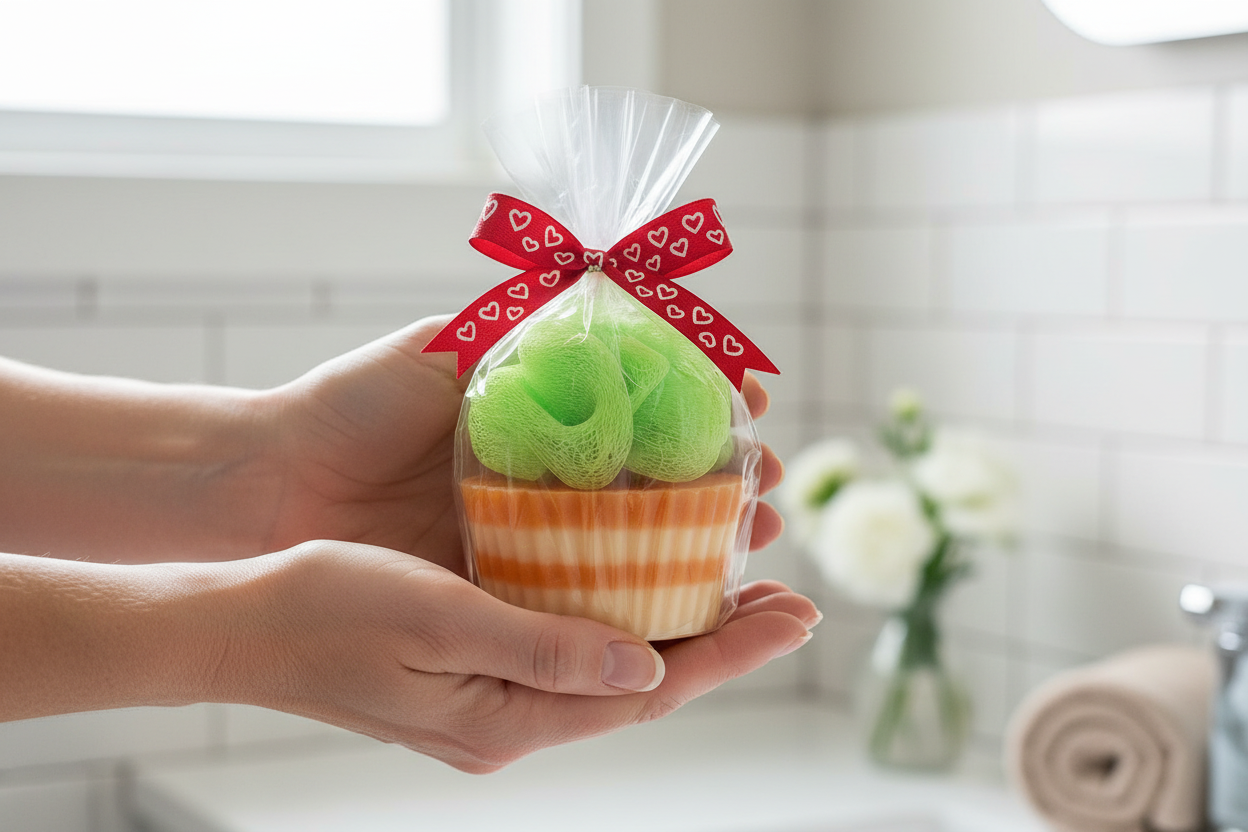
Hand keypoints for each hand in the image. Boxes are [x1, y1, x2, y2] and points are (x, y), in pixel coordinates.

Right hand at [215, 541, 817, 771]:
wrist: (239, 624)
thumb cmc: (324, 611)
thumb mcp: (435, 622)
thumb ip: (542, 649)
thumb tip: (649, 670)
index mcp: (506, 719)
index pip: (647, 693)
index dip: (730, 653)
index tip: (798, 615)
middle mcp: (510, 716)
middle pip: (642, 681)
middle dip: (720, 638)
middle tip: (788, 593)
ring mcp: (492, 691)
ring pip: (611, 659)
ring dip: (676, 620)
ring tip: (736, 577)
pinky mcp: (474, 660)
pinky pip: (570, 638)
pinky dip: (620, 607)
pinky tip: (638, 572)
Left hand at [257, 316, 784, 574]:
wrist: (270, 481)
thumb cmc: (352, 405)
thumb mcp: (445, 349)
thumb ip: (519, 327)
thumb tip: (605, 287)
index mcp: (542, 420)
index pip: (650, 413)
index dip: (707, 409)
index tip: (755, 404)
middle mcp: (547, 483)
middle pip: (660, 486)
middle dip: (726, 488)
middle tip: (774, 492)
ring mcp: (528, 540)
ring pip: (635, 545)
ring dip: (703, 545)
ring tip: (757, 542)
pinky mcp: (501, 589)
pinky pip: (580, 593)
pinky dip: (638, 593)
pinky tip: (688, 596)